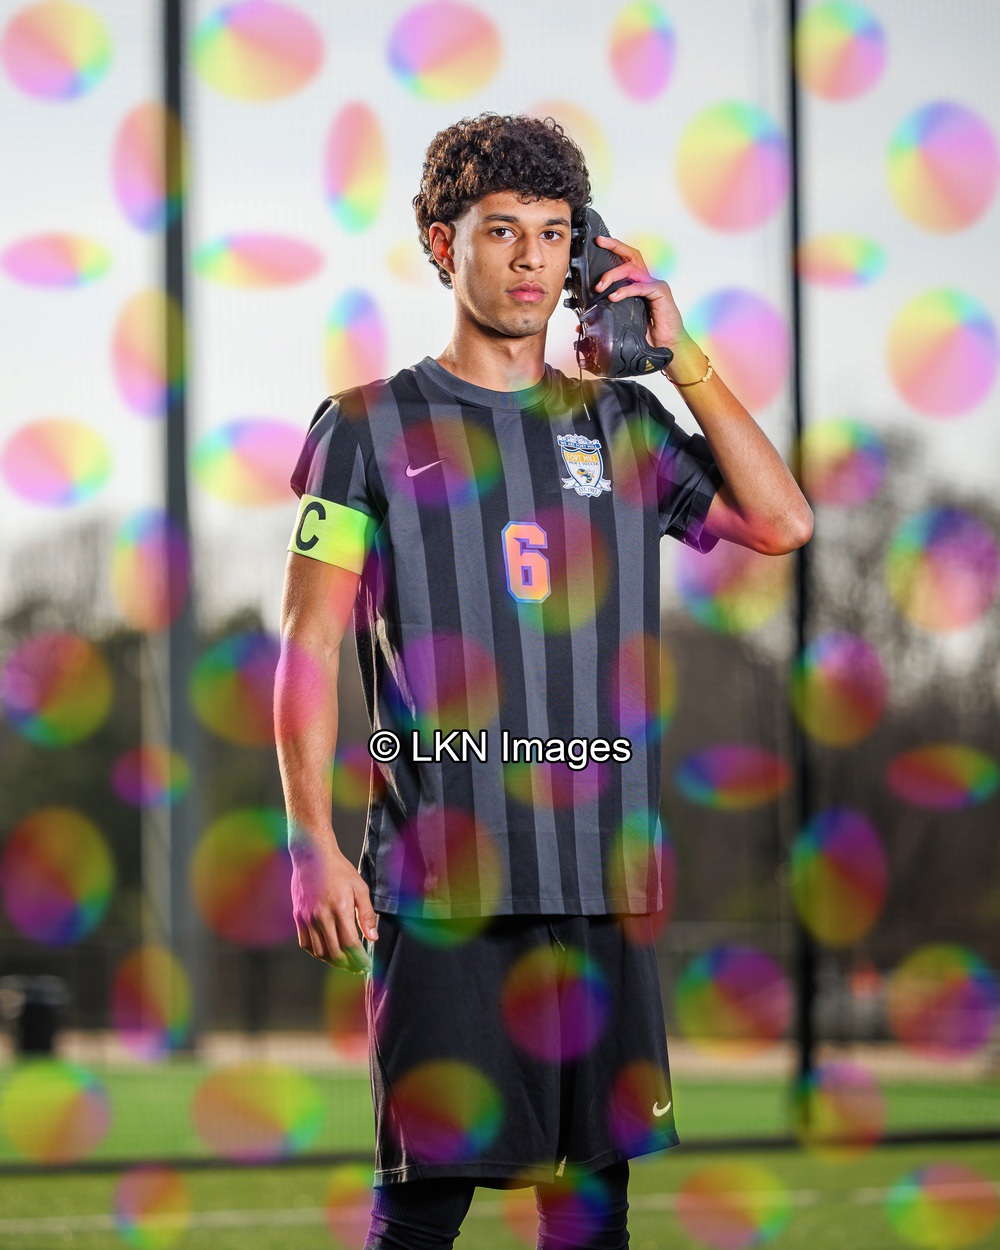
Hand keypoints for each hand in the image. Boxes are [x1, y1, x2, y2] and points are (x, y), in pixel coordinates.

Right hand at [289, 835, 377, 974]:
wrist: (312, 856)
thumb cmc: (339, 871)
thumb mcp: (360, 888)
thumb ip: (366, 914)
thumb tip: (373, 937)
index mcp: (340, 908)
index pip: (351, 943)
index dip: (360, 958)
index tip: (366, 965)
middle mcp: (322, 916)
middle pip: (335, 952)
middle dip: (348, 964)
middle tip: (357, 968)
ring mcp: (307, 918)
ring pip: (319, 951)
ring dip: (333, 961)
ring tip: (344, 962)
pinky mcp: (298, 917)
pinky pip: (306, 944)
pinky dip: (317, 952)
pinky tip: (327, 951)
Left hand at [592, 234, 685, 350]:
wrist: (667, 346)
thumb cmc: (647, 335)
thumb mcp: (621, 324)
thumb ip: (603, 319)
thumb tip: (578, 325)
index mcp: (637, 284)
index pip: (625, 260)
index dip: (613, 248)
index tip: (597, 242)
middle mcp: (646, 280)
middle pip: (631, 255)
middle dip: (614, 245)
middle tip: (599, 243)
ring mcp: (654, 285)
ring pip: (632, 269)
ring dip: (613, 275)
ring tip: (600, 287)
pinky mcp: (661, 292)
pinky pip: (641, 286)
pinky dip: (626, 290)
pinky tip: (614, 296)